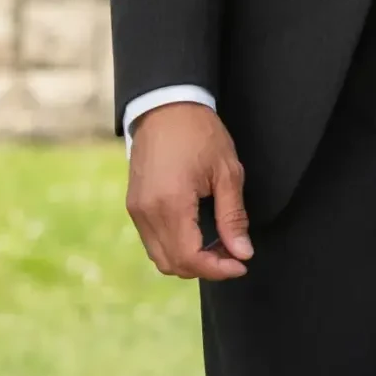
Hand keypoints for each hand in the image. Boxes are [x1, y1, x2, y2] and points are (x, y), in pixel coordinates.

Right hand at [126, 102, 253, 280]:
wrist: (166, 106)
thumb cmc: (199, 133)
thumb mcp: (227, 172)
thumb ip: (233, 217)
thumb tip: (242, 252)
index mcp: (170, 204)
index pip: (190, 258)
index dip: (218, 270)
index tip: (241, 264)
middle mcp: (147, 212)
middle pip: (173, 265)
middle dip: (206, 268)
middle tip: (233, 253)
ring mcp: (136, 210)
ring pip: (160, 257)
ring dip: (190, 259)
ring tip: (218, 244)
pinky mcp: (134, 205)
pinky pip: (153, 241)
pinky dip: (176, 247)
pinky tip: (199, 233)